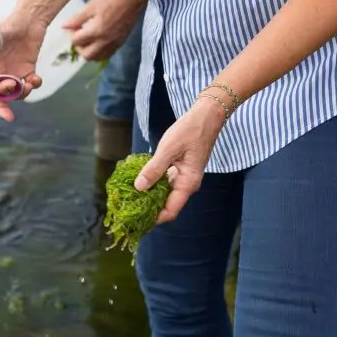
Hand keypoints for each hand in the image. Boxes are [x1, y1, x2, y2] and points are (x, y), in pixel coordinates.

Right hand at [0, 9, 45, 121]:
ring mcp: (16, 73)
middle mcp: (2, 74)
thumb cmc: (5, 27)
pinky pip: (32, 83)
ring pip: (19, 93)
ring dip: (24, 93)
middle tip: (15, 85)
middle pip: (5, 96)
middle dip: (11, 96)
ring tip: (28, 84)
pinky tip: (35, 78)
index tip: (6, 113)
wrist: (27, 20)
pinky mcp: (29, 69)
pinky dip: (35, 84)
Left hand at [62, 0, 144, 61]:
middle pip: (86, 55)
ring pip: (97, 58)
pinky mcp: (120, 44)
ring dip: (89, 52)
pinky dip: (99, 53)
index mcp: (96, 31)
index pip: (77, 41)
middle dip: (79, 48)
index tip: (73, 27)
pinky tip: (98, 43)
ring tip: (88, 41)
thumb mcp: (91, 6)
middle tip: (79, 37)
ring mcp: (113, 44)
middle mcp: (105, 41)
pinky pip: (107, 55)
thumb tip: (64, 26)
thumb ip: (77, 18)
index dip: (71, 34)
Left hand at [133, 98, 225, 223]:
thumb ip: (154, 169)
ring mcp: (185, 178)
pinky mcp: (182, 170)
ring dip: (151, 196)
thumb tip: (139, 188)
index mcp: (187, 183)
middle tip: (129, 208)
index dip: (154, 219)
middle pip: (168, 205)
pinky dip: (155, 184)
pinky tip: (142, 180)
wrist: (207, 116)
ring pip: (166, 194)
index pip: (170, 211)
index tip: (137, 220)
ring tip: (131, 197)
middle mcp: (187, 184)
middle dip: (150, 208)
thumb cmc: (189, 131)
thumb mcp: (168, 149)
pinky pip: (167, 183)